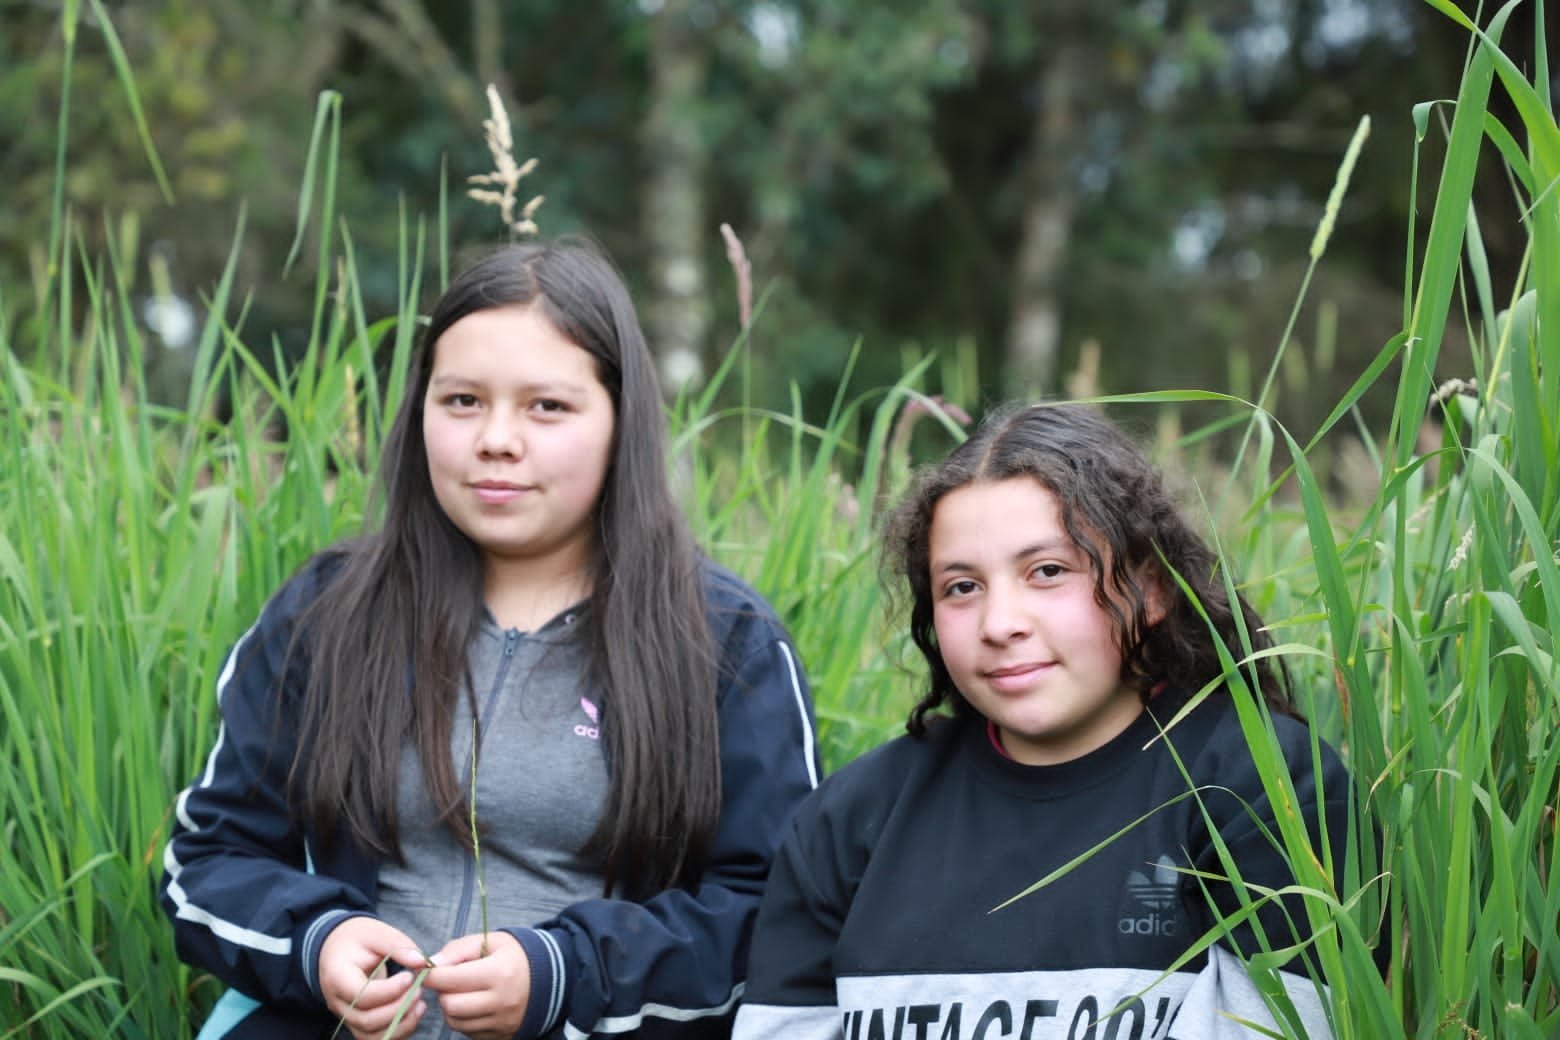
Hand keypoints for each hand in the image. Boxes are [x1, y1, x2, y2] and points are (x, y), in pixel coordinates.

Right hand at [318, 916, 430, 1039]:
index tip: (410, 977)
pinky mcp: (356, 1022)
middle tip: (419, 991)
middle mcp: (337, 1002)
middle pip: (366, 1020)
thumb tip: (423, 963)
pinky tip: (413, 1014)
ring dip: (400, 1025)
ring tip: (420, 1005)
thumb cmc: (357, 938)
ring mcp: (345, 1015)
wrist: (337, 947)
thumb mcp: (376, 932)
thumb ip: (398, 946)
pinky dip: (396, 1032)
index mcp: (337, 977)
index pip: (362, 995)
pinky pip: (375, 1037)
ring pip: (370, 1035)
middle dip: (398, 1009)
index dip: (389, 991)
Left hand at [422, 931, 530, 1039]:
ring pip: (456, 1022)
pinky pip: (469, 1033)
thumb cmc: (516, 956)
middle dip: (442, 992)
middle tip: (450, 981)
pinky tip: (474, 1005)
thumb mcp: (491, 941)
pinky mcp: (502, 1035)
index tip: (428, 970)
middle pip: (449, 1005)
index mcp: (498, 973)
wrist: (552, 978)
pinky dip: (465, 1020)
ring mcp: (502, 1022)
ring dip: (452, 1008)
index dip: (431, 975)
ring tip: (463, 993)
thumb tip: (430, 965)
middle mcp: (501, 1001)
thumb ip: (458, 949)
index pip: (449, 979)